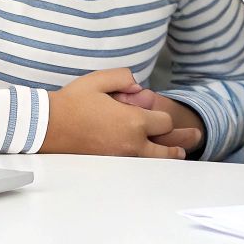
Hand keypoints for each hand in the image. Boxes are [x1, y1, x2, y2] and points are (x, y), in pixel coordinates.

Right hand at [38, 68, 186, 158]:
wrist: (47, 126)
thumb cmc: (72, 102)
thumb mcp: (99, 80)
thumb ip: (123, 77)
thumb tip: (137, 85)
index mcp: (133, 121)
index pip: (164, 122)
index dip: (165, 118)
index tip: (161, 117)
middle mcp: (132, 142)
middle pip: (167, 148)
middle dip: (182, 142)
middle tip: (195, 138)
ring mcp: (121, 157)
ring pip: (154, 161)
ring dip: (169, 156)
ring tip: (180, 154)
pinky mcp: (110, 165)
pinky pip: (138, 166)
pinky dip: (150, 163)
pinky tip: (153, 160)